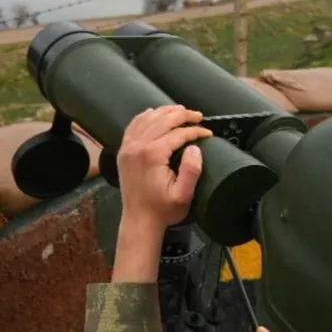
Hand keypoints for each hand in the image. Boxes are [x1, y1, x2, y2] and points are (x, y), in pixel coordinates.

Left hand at [116, 105, 212, 228]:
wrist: (139, 220)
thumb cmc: (163, 210)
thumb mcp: (183, 195)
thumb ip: (191, 171)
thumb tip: (195, 147)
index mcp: (153, 155)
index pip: (178, 133)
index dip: (195, 130)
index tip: (207, 133)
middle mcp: (138, 146)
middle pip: (162, 120)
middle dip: (183, 115)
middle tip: (198, 116)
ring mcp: (128, 147)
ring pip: (148, 119)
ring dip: (165, 112)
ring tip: (182, 111)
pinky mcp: (124, 151)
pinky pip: (133, 125)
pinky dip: (145, 116)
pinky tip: (155, 113)